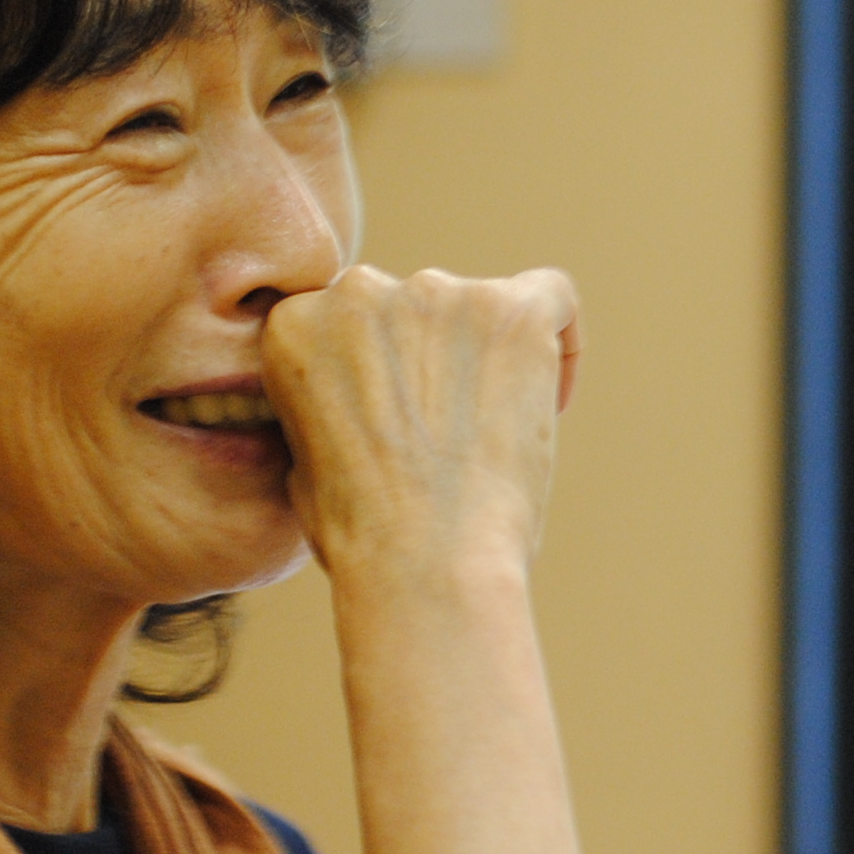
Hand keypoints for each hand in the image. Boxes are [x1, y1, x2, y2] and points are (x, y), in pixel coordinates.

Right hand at [262, 263, 580, 586]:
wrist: (425, 562)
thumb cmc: (364, 537)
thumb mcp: (306, 462)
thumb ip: (328, 404)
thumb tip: (363, 400)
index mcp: (296, 323)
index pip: (349, 320)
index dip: (380, 372)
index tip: (402, 422)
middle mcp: (359, 291)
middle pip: (414, 309)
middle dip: (434, 363)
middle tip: (452, 434)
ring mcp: (437, 294)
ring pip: (478, 308)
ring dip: (487, 362)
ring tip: (493, 439)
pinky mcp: (509, 311)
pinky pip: (552, 297)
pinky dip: (556, 342)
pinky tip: (550, 398)